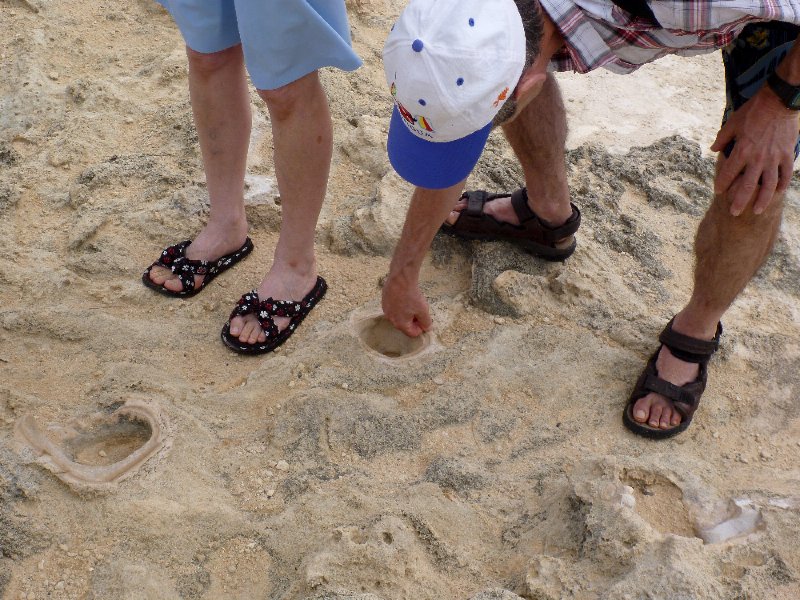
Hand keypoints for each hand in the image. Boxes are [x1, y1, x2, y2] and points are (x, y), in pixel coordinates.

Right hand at [381, 271, 431, 337]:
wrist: (400, 279)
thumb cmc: (412, 296)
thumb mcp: (423, 310)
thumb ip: (426, 322)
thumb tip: (427, 328)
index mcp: (400, 324)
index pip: (412, 333)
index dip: (421, 328)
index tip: (425, 319)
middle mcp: (391, 319)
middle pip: (404, 325)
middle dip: (413, 320)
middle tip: (420, 310)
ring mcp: (386, 310)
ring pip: (398, 316)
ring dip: (406, 313)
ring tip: (412, 302)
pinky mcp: (384, 301)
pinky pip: (393, 308)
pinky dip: (400, 306)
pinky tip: (404, 297)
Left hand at [711, 88, 798, 215]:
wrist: (779, 101)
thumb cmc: (753, 111)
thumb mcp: (732, 123)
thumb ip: (722, 139)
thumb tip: (713, 150)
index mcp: (742, 151)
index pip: (729, 173)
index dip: (722, 184)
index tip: (718, 191)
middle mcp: (758, 158)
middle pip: (747, 186)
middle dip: (740, 201)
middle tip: (734, 212)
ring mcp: (774, 158)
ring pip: (769, 185)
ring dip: (763, 200)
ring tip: (757, 210)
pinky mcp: (787, 154)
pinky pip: (785, 174)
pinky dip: (782, 185)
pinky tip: (777, 193)